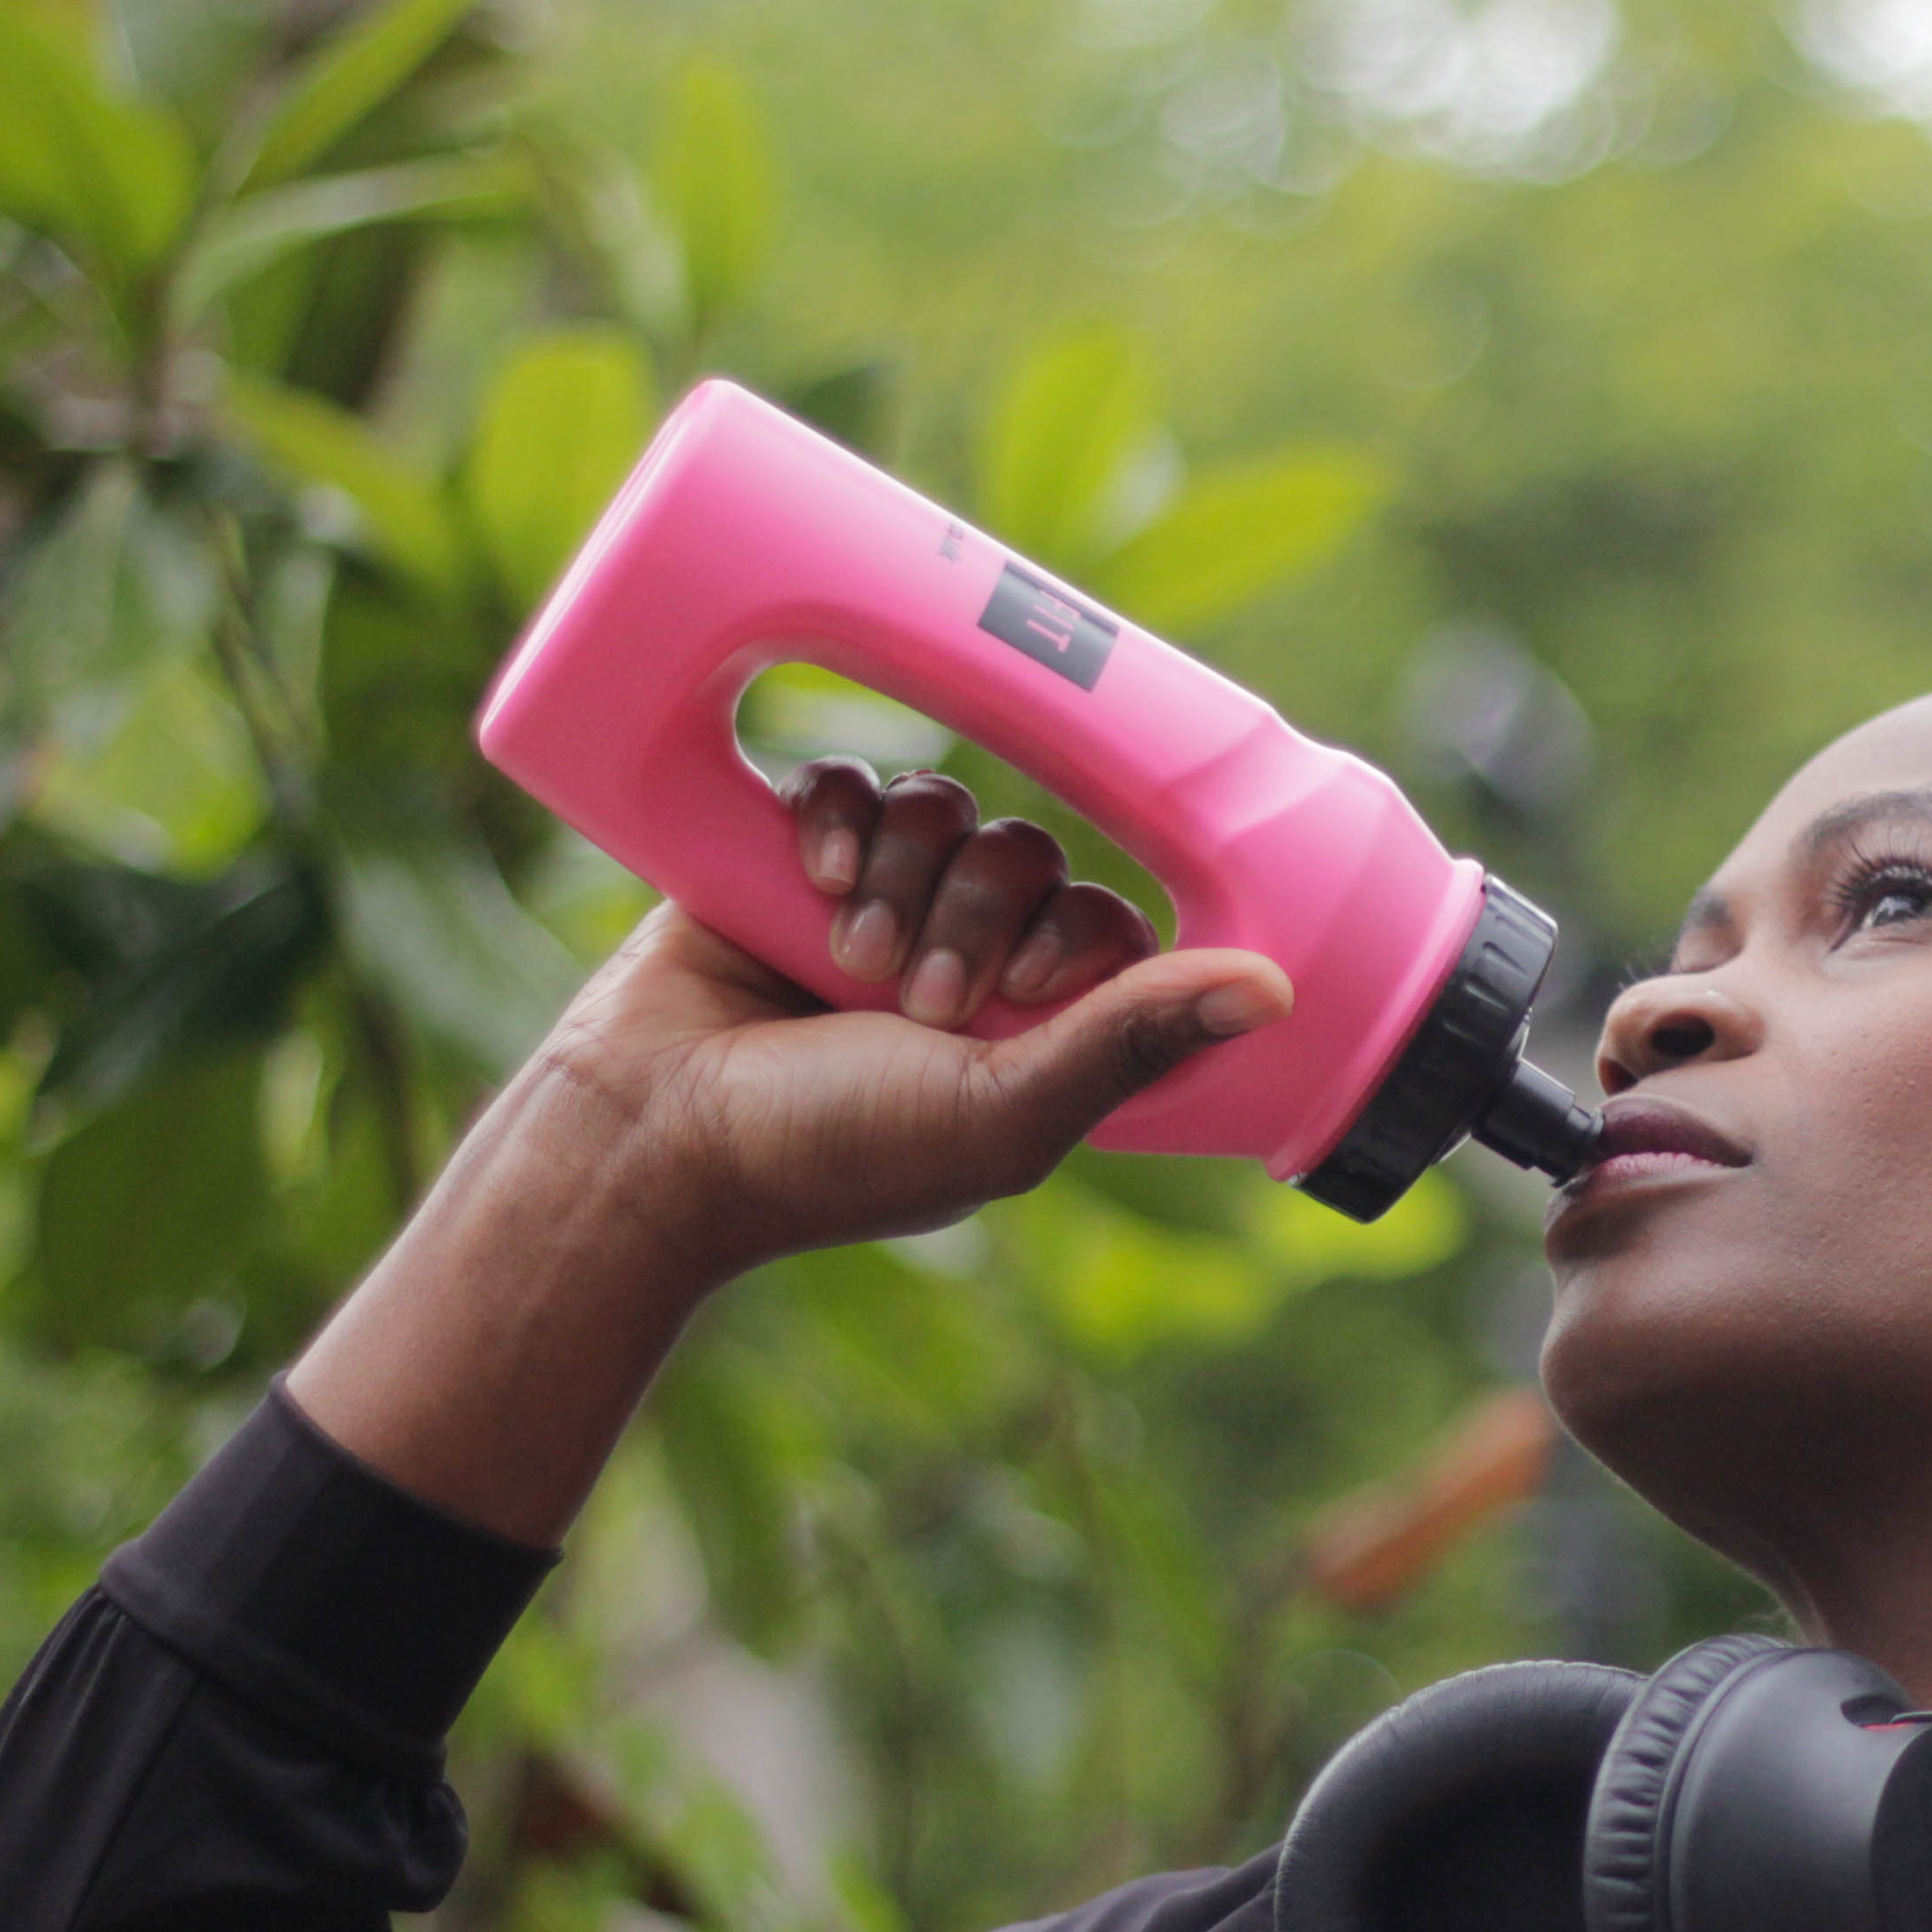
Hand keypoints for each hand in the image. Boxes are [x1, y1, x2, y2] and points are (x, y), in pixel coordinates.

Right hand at [540, 760, 1293, 1285]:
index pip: (1107, 922)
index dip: (1079, 930)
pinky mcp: (795, 857)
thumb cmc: (833, 1150)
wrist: (651, 1131)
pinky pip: (853, 782)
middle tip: (915, 997)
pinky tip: (812, 879)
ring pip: (946, 809)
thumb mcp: (1006, 1108)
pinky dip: (839, 818)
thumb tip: (1280, 990)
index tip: (1028, 982)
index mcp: (1032, 1029)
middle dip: (974, 915)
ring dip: (904, 876)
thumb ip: (1133, 1039)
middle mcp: (966, 958)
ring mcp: (881, 903)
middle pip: (1027, 852)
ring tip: (848, 961)